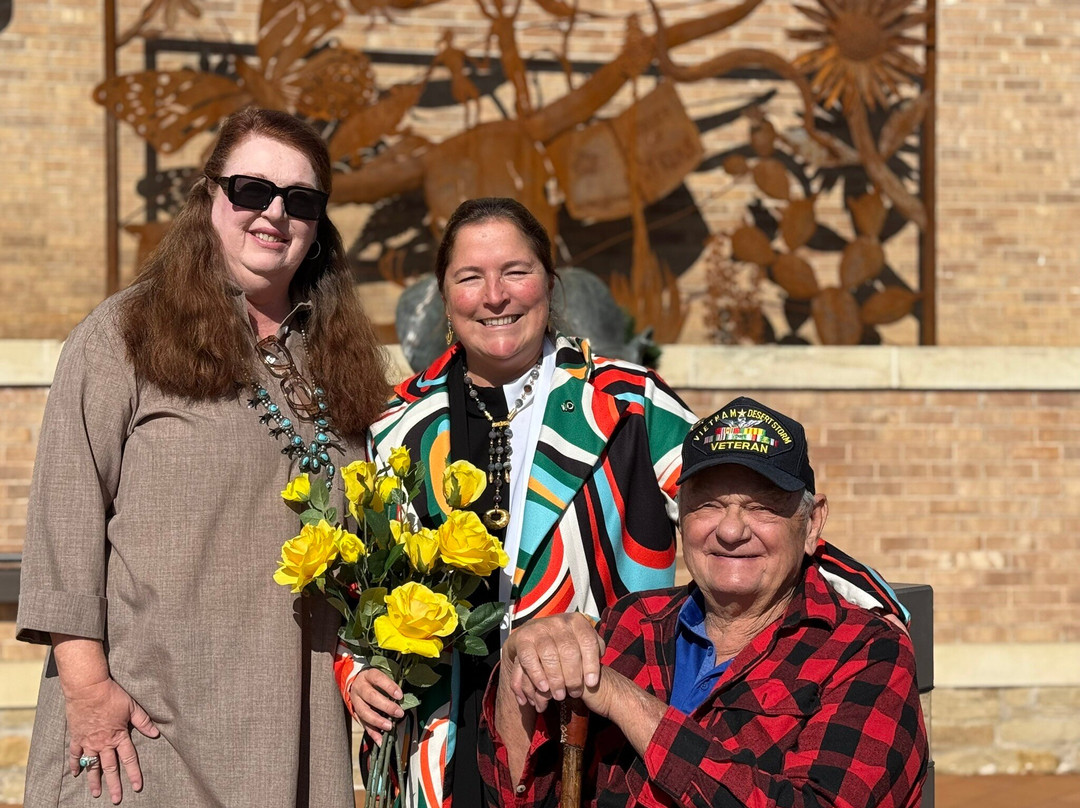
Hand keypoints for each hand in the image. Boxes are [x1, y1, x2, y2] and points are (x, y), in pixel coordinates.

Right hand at [63, 677, 158, 804]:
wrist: (88, 688)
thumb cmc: (111, 695)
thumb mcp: (132, 706)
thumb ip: (143, 721)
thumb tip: (156, 733)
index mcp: (119, 736)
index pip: (129, 758)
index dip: (134, 773)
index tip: (137, 787)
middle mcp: (103, 742)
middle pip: (110, 767)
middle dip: (114, 784)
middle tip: (116, 799)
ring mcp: (88, 742)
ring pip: (92, 766)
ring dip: (94, 780)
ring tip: (97, 793)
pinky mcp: (77, 737)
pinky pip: (75, 755)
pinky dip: (76, 765)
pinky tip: (76, 774)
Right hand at [348, 667, 403, 743]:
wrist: (355, 682)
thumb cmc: (374, 680)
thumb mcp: (381, 677)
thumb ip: (390, 686)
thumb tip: (405, 698)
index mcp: (368, 675)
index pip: (378, 678)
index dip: (389, 686)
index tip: (399, 695)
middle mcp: (360, 687)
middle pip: (371, 696)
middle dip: (386, 706)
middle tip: (399, 713)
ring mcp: (356, 700)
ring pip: (364, 711)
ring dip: (378, 721)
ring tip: (389, 726)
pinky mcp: (355, 712)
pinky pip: (363, 723)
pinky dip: (372, 733)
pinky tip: (380, 740)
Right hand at [500, 613, 604, 712]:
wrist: (530, 637)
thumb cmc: (562, 645)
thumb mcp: (580, 642)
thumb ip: (593, 647)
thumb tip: (602, 654)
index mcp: (576, 621)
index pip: (588, 641)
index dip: (591, 664)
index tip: (591, 683)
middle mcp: (558, 621)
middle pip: (568, 650)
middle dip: (572, 676)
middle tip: (574, 693)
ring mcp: (539, 628)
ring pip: (549, 655)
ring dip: (555, 679)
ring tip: (559, 695)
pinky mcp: (522, 638)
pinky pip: (530, 658)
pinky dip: (537, 675)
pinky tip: (544, 688)